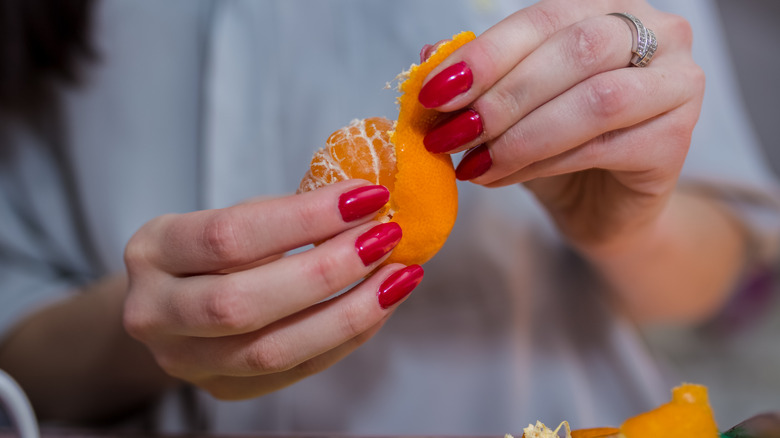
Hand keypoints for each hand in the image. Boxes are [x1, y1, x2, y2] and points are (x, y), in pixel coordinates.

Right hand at [122, 180, 421, 399]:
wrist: (174, 301)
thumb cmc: (213, 249)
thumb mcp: (233, 216)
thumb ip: (288, 215)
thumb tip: (369, 204)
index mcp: (153, 251)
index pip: (228, 236)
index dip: (304, 218)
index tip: (365, 196)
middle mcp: (155, 313)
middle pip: (243, 304)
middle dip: (327, 271)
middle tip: (384, 238)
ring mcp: (185, 361)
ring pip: (272, 352)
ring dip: (348, 312)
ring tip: (398, 276)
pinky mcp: (222, 390)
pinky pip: (296, 371)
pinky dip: (348, 337)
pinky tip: (381, 305)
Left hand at [419, 0, 703, 252]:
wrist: (601, 206)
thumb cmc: (556, 144)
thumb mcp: (511, 106)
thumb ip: (480, 78)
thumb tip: (430, 57)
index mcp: (609, 7)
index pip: (543, 18)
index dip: (485, 55)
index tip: (434, 92)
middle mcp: (657, 33)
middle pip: (575, 51)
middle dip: (502, 96)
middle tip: (451, 133)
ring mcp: (678, 84)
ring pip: (595, 101)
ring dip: (520, 135)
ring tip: (473, 162)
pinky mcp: (676, 140)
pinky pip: (603, 146)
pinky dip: (542, 163)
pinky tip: (501, 177)